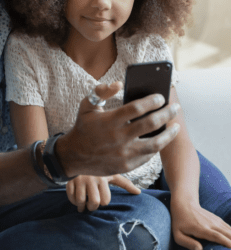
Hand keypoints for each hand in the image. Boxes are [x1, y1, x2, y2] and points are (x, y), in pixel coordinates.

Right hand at [57, 81, 179, 177]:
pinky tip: (162, 139)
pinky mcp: (127, 166)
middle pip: (150, 123)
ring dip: (169, 134)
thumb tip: (118, 83)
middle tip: (175, 108)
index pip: (137, 107)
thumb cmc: (84, 126)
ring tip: (176, 126)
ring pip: (155, 144)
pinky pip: (148, 156)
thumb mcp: (87, 105)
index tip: (161, 97)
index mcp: (110, 120)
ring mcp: (124, 154)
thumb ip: (101, 91)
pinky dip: (157, 146)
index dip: (152, 101)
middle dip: (167, 113)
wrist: (74, 156)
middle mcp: (118, 137)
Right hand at [66, 174, 140, 211]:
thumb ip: (125, 184)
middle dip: (92, 207)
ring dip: (81, 206)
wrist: (82, 156)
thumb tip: (139, 192)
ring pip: (81, 201)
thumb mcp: (112, 174)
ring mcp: (79, 179)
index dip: (103, 202)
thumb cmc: (99, 169)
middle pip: (94, 202)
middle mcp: (90, 178)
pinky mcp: (69, 180)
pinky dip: (72, 201)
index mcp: (102, 177)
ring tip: (83, 205)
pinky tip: (76, 200)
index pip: (105, 200)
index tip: (101, 199)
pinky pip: (70, 196)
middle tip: (92, 205)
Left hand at [170, 196, 230, 249]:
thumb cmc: (179, 221)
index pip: (217, 237)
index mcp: (201, 229)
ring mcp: (215, 221)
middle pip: (227, 234)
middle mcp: (211, 224)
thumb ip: (187, 243)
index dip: (227, 243)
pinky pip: (228, 227)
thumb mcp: (177, 234)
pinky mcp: (217, 220)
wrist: (183, 202)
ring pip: (229, 230)